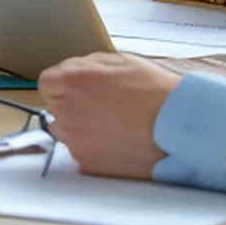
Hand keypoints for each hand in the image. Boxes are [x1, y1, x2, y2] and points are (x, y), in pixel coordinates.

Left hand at [38, 53, 182, 179]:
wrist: (178, 127)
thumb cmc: (153, 91)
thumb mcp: (120, 61)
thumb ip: (87, 65)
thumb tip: (75, 73)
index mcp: (68, 81)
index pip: (48, 82)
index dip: (67, 83)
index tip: (84, 87)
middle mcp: (64, 111)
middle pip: (56, 107)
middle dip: (73, 105)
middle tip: (105, 105)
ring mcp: (73, 140)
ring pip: (68, 132)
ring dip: (82, 127)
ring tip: (115, 125)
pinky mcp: (86, 163)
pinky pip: (82, 152)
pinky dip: (95, 148)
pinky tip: (119, 141)